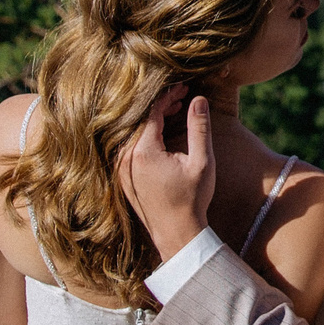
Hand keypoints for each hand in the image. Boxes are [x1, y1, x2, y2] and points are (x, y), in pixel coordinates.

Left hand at [121, 86, 214, 258]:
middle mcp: (125, 159)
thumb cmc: (192, 200)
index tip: (185, 89)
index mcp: (142, 152)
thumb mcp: (202, 162)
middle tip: (182, 98)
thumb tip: (199, 99)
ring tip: (175, 112)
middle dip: (160, 105)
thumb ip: (199, 128)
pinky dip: (144, 136)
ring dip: (152, 120)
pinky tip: (162, 135)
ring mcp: (121, 170)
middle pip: (139, 120)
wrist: (177, 235)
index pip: (151, 111)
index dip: (169, 96)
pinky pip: (130, 148)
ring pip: (132, 133)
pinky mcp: (123, 179)